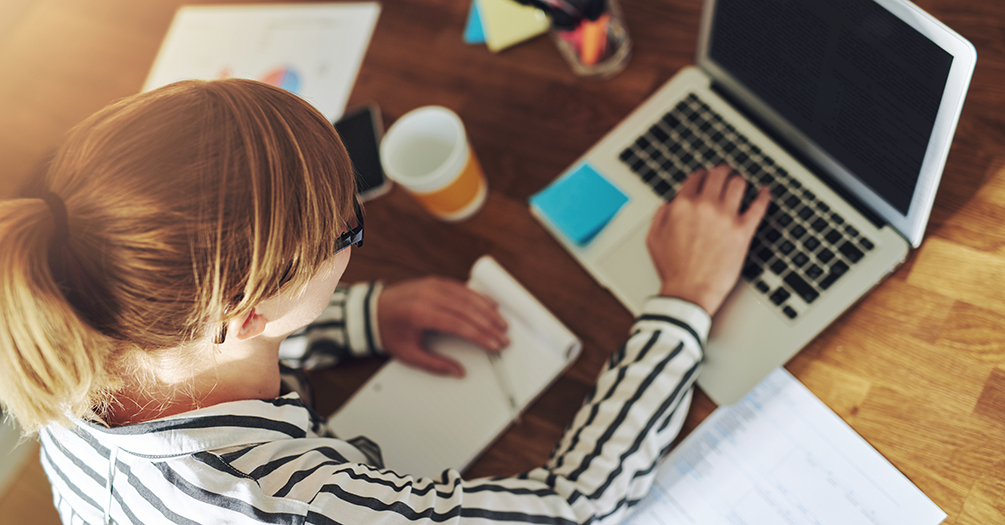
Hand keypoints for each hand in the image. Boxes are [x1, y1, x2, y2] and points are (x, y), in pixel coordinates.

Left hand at [377, 276, 508, 376]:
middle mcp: (428, 296)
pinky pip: (461, 287)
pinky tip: (490, 305)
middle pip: (467, 310)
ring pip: (467, 296)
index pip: (459, 325)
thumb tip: (458, 372)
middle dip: (489, 325)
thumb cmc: (389, 331)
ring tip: (502, 323)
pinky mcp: (434, 281)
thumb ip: (435, 364)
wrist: (371, 311)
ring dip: (488, 310)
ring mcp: (432, 285)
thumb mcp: (408, 354)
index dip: (480, 336)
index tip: (494, 345)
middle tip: (504, 337)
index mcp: (420, 314)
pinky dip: (478, 297)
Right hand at [647, 165, 769, 315]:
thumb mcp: (654, 239)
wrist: (690, 292)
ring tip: (740, 183)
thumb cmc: (673, 270)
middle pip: (718, 175)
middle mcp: (704, 207)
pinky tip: (765, 192)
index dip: (701, 176)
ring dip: (739, 181)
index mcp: (682, 206)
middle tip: (725, 173)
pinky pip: (758, 206)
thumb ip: (660, 217)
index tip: (705, 178)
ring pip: (738, 184)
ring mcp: (726, 217)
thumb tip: (667, 205)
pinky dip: (763, 196)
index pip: (695, 178)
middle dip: (722, 172)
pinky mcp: (743, 231)